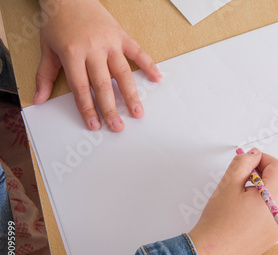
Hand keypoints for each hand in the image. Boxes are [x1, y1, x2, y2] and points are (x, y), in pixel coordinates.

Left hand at [34, 0, 162, 131]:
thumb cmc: (57, 23)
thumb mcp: (46, 49)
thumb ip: (44, 75)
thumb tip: (39, 98)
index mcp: (72, 53)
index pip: (81, 88)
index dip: (88, 108)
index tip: (94, 125)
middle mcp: (93, 49)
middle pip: (104, 85)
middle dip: (111, 108)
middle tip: (118, 126)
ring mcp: (110, 43)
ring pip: (123, 73)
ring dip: (131, 95)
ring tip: (138, 112)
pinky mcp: (121, 36)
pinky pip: (138, 52)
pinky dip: (149, 65)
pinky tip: (157, 78)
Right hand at [189, 148, 277, 254]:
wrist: (212, 252)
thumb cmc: (218, 221)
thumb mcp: (228, 183)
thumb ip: (243, 162)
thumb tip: (254, 154)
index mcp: (275, 197)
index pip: (277, 167)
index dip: (262, 159)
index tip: (248, 159)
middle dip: (261, 175)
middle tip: (240, 178)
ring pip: (275, 197)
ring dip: (261, 191)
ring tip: (240, 198)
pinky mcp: (274, 235)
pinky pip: (273, 213)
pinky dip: (262, 206)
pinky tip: (243, 212)